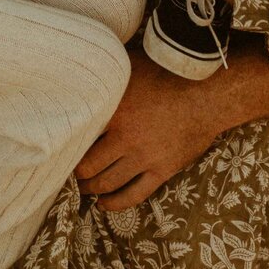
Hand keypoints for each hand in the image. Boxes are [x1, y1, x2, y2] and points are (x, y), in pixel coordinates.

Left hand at [75, 47, 256, 208]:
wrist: (208, 94)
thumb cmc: (170, 74)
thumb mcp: (132, 65)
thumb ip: (108, 72)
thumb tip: (84, 66)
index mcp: (115, 110)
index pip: (79, 136)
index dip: (66, 145)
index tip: (59, 148)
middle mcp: (126, 138)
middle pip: (89, 167)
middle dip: (76, 174)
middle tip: (68, 173)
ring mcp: (144, 157)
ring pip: (108, 183)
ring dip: (91, 189)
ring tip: (83, 188)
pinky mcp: (161, 171)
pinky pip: (133, 195)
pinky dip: (115, 203)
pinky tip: (104, 203)